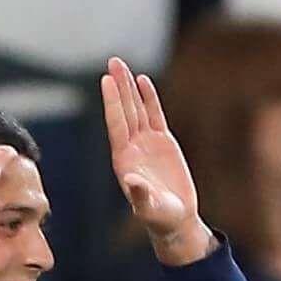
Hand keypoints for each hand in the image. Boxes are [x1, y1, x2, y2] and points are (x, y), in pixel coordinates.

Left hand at [98, 56, 206, 261]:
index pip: (116, 125)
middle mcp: (131, 147)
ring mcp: (146, 143)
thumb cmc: (159, 218)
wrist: (175, 220)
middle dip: (118, 86)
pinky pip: (154, 115)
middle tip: (112, 61)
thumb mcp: (149, 209)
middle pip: (123, 110)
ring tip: (122, 64)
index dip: (112, 102)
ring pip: (137, 108)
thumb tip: (130, 181)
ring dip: (129, 87)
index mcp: (123, 160)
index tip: (106, 81)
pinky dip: (149, 98)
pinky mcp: (163, 142)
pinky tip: (142, 81)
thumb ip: (140, 196)